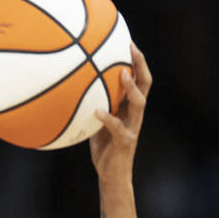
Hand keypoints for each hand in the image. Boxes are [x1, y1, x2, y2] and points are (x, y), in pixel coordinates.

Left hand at [89, 43, 151, 186]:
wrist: (112, 175)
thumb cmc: (104, 148)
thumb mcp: (97, 122)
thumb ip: (94, 106)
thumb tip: (73, 89)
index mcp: (130, 108)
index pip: (139, 79)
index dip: (137, 61)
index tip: (127, 42)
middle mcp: (135, 114)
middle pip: (145, 84)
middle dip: (140, 65)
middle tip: (131, 48)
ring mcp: (133, 127)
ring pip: (139, 103)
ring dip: (131, 88)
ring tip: (122, 74)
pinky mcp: (125, 141)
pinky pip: (118, 127)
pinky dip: (108, 119)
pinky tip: (98, 111)